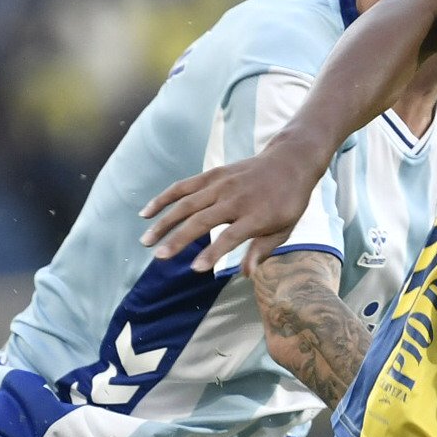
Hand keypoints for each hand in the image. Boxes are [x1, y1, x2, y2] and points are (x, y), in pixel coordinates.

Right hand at [143, 145, 327, 268]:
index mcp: (256, 215)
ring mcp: (221, 184)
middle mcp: (235, 199)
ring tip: (146, 241)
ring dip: (164, 222)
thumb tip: (246, 274)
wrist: (290, 162)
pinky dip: (164, 198)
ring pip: (186, 204)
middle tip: (159, 257)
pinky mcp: (213, 175)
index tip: (195, 268)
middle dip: (178, 239)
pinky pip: (184, 187)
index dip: (213, 253)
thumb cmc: (288, 203)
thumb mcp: (284, 230)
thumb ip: (262, 251)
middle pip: (202, 220)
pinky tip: (147, 212)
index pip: (230, 237)